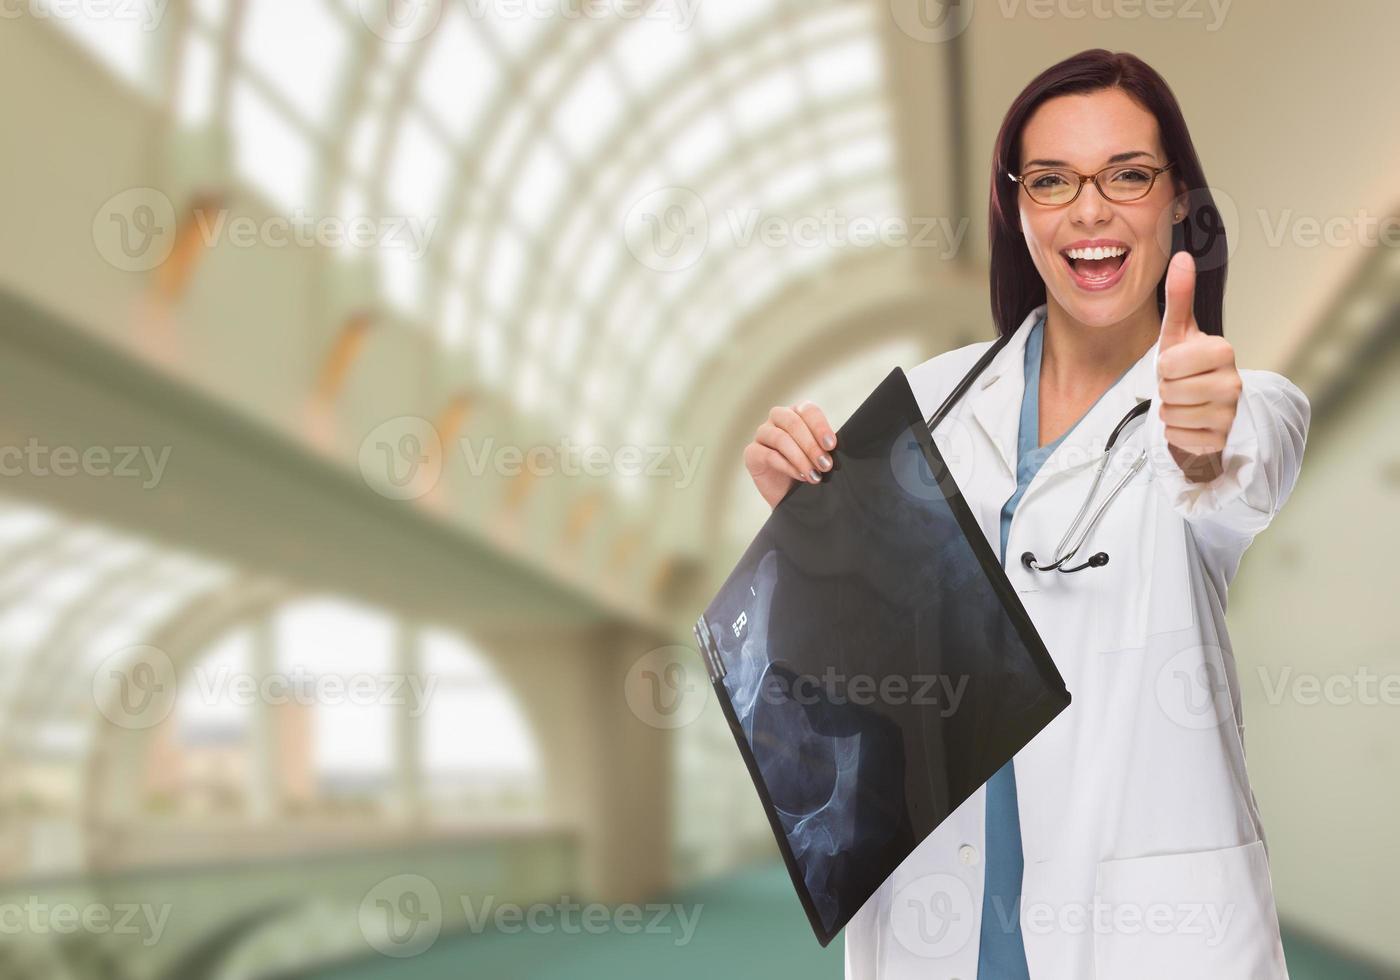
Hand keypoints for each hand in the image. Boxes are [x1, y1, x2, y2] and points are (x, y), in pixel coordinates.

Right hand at [744, 401, 837, 508]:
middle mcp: (778, 419)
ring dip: (800, 458)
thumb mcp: (821, 455)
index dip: (820, 426)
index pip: (808, 410)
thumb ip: (825, 445)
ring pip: (780, 438)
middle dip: (811, 445)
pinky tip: (801, 476)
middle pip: (792, 422)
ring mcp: (762, 434)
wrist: (793, 497)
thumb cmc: (810, 470)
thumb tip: (835, 446)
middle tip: (826, 465)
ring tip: (814, 475)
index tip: (831, 445)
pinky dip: (787, 466)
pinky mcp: (752, 453)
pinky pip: (768, 455)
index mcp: (797, 413)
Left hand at [1157, 251, 1241, 482]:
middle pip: (1169, 391)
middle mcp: (1234, 383)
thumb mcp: (1178, 332)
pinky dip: (1178, 433)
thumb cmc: (1187, 367)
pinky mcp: (1222, 442)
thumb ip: (1179, 296)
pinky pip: (1179, 438)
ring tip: (1186, 403)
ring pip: (1173, 416)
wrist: (1202, 406)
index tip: (1177, 365)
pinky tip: (1191, 422)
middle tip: (1180, 385)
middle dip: (1166, 389)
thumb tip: (1181, 257)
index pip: (1169, 364)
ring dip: (1171, 411)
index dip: (1164, 366)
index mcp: (1223, 351)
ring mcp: (1230, 415)